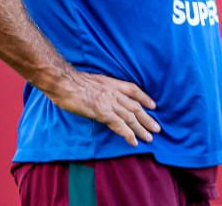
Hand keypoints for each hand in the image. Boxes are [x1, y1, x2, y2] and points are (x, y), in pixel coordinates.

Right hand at [46, 70, 160, 146]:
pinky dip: (128, 134)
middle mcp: (114, 93)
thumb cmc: (71, 81)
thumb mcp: (91, 80)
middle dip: (147, 118)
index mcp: (111, 84)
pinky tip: (134, 142)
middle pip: (135, 107)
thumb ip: (99, 87)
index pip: (133, 90)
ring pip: (130, 118)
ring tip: (150, 138)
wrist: (64, 82)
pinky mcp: (102, 113)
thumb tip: (99, 93)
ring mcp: (109, 103)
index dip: (144, 98)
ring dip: (141, 129)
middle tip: (157, 128)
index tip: (153, 105)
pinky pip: (119, 125)